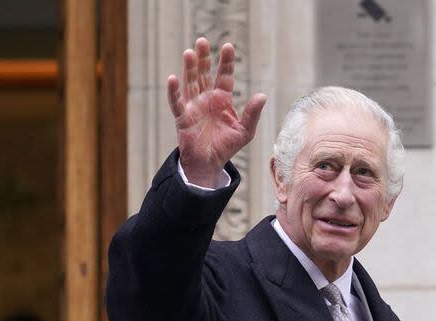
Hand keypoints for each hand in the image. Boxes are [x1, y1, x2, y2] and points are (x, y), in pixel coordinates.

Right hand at [167, 38, 266, 187]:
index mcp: (222, 99)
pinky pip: (177, 102)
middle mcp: (206, 99)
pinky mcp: (183, 118)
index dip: (226, 62)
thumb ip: (253, 114)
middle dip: (204, 58)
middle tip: (203, 41)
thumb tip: (262, 96)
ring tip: (190, 52)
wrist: (210, 164)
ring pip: (190, 83)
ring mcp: (193, 106)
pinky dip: (174, 91)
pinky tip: (173, 78)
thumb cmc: (227, 146)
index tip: (228, 46)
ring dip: (189, 69)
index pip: (224, 76)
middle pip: (204, 74)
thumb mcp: (245, 131)